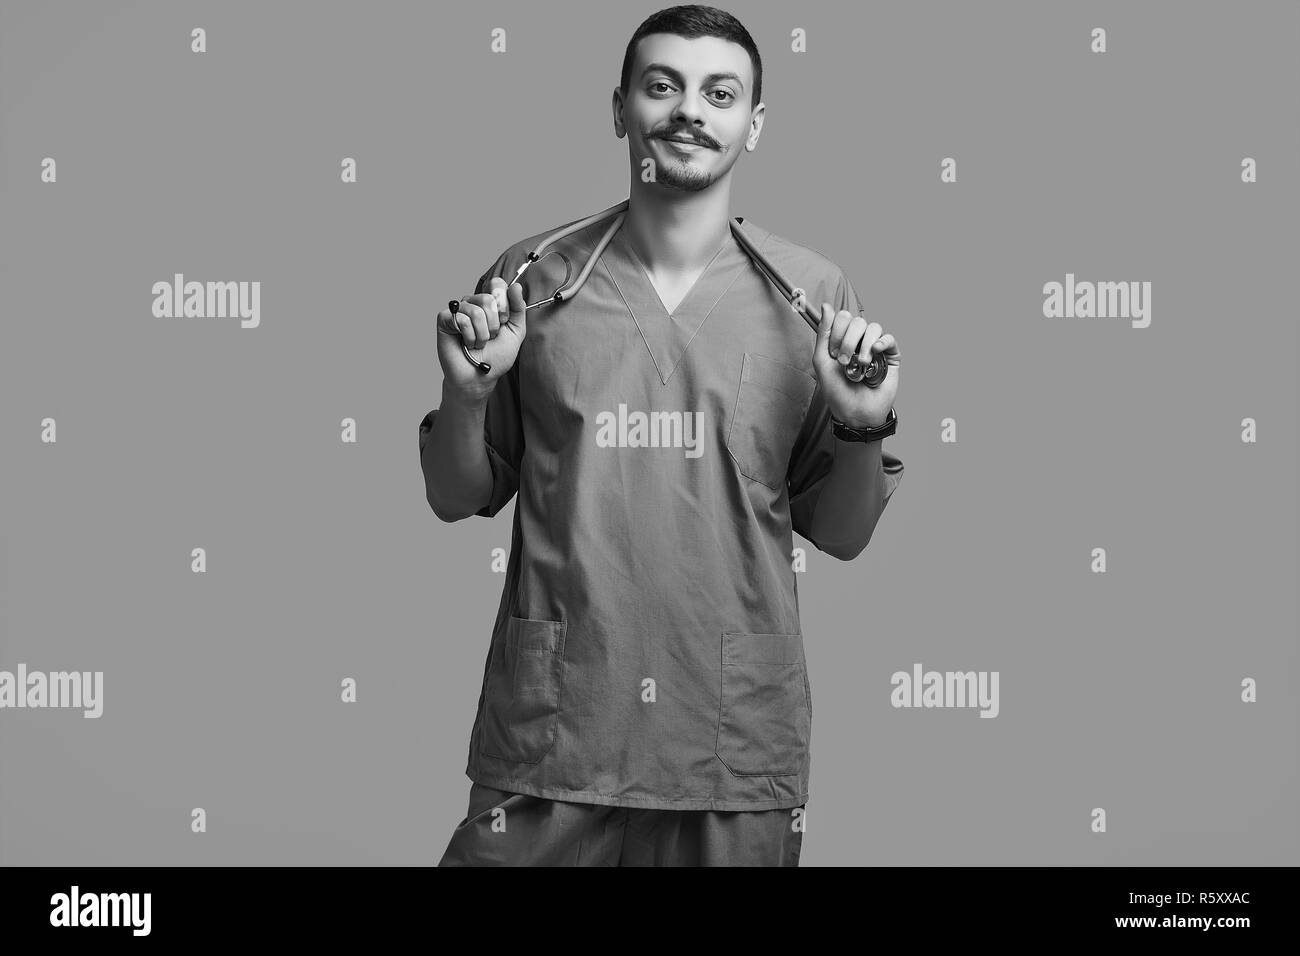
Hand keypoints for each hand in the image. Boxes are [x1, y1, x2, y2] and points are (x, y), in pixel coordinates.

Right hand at [435, 277, 527, 401]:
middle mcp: (473, 303)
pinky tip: (467, 344)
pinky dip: (470, 337)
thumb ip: (518, 309)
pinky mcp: (445, 319)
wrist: (480, 378)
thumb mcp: (516, 332)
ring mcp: (458, 310)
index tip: (504, 321)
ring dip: (483, 335)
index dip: (504, 303)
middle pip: (488, 298)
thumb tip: (516, 286)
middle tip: (491, 337)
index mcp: (490, 304)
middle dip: (494, 324)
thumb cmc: (496, 357)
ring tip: (479, 344)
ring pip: (476, 311)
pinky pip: (462, 320)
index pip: (497, 284)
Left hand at [812, 304, 899, 427]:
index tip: (834, 353)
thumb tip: (826, 306)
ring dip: (863, 345)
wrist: (856, 413)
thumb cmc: (837, 391)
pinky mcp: (890, 356)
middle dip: (848, 341)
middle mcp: (858, 341)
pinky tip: (875, 352)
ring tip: (860, 364)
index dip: (837, 332)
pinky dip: (882, 342)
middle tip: (845, 362)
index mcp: (841, 340)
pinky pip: (889, 338)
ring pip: (872, 327)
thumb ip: (823, 333)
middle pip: (856, 321)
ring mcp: (875, 347)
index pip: (842, 317)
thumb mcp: (822, 361)